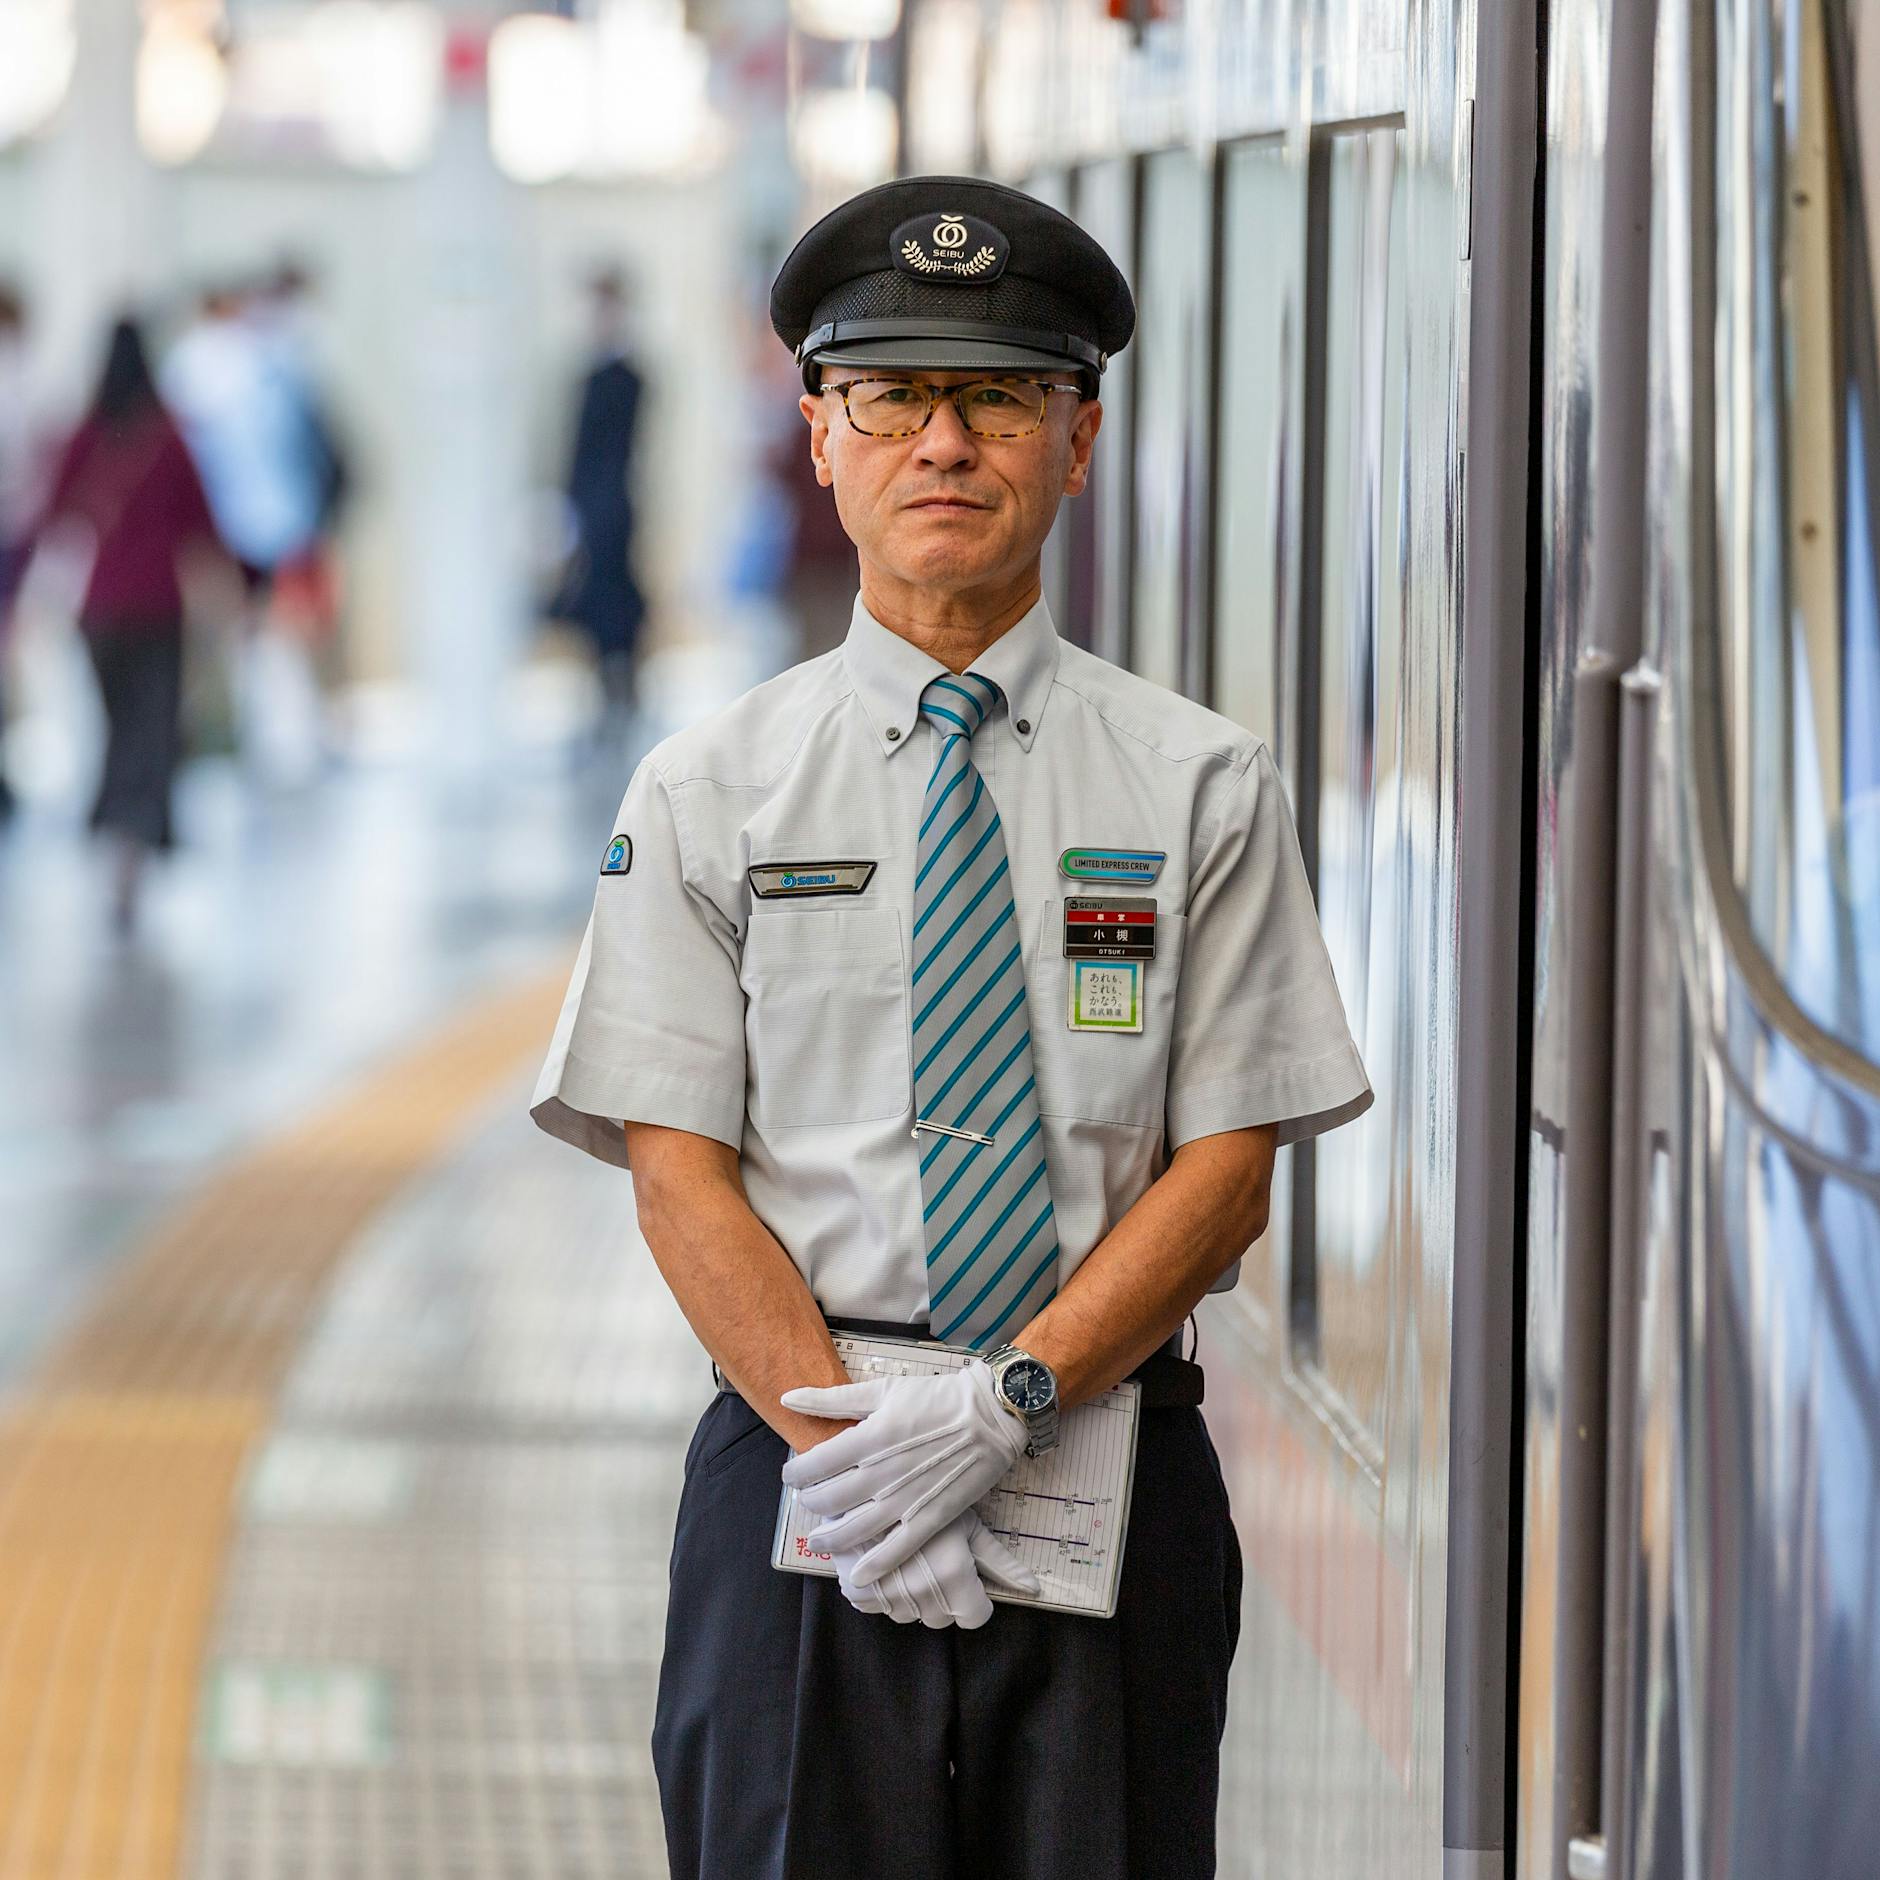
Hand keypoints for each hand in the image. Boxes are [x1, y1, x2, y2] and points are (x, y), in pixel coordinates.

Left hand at [778, 1363, 1028, 1581]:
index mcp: (867, 1438)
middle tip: (808, 1502)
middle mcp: (881, 1473)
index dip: (796, 1474)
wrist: (990, 1414)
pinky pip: (896, 1550)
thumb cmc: (935, 1397)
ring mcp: (905, 1500)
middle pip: (828, 1500)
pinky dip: (874, 1565)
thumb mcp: (883, 1390)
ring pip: (854, 1530)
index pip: (814, 1464)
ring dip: (830, 1539)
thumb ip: (832, 1399)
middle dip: (810, 1503)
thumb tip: (787, 1398)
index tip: (793, 1475)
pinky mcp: (930, 1518)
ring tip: (818, 1541)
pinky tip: (857, 1575)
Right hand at [830, 1508, 1039, 1627]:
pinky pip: (881, 1608)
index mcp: (953, 1576)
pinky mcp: (859, 1594)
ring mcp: (888, 1597)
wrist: (865, 1480)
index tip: (966, 1574)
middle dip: (945, 1595)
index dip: (975, 1596)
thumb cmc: (926, 1495)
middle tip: (936, 1559)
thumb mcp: (968, 1524)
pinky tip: (886, 1562)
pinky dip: (885, 1591)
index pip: (975, 1616)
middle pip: (944, 1617)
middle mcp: (922, 1594)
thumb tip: (1034, 1589)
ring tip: (910, 1557)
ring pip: (913, 1614)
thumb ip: (1000, 1562)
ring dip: (915, 1594)